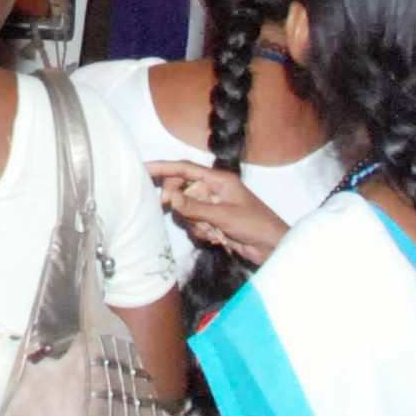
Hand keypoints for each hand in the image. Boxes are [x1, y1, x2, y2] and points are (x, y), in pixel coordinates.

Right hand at [148, 161, 292, 267]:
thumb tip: (168, 197)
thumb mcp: (223, 215)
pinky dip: (200, 232)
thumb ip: (194, 207)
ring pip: (186, 210)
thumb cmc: (255, 225)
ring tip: (212, 230)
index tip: (143, 169)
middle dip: (179, 203)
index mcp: (218, 179)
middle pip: (182, 189)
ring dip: (194, 222)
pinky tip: (217, 238)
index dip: (163, 168)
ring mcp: (212, 207)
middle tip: (173, 210)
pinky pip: (194, 224)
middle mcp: (213, 190)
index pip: (185, 169)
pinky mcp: (213, 223)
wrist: (272, 248)